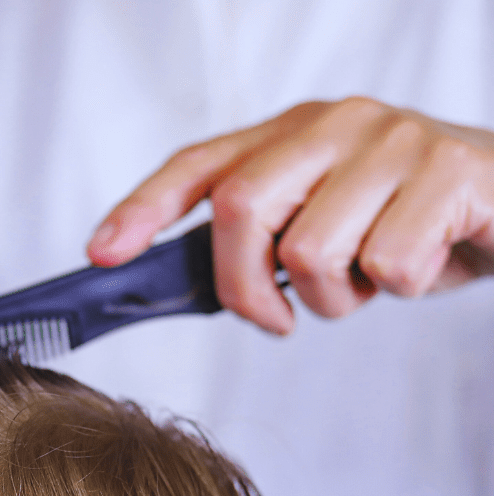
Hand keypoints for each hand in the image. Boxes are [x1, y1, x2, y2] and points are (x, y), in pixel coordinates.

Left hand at [87, 97, 493, 333]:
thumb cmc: (406, 222)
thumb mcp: (327, 222)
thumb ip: (266, 237)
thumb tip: (200, 280)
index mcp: (294, 132)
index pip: (200, 165)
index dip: (143, 208)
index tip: (102, 252)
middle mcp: (336, 123)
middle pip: (240, 209)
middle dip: (244, 287)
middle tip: (274, 317)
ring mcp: (393, 141)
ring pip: (311, 249)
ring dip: (334, 296)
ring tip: (370, 279)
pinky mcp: (448, 171)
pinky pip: (386, 265)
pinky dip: (399, 289)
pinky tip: (423, 264)